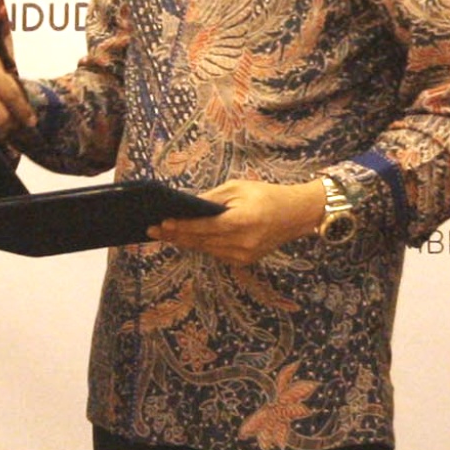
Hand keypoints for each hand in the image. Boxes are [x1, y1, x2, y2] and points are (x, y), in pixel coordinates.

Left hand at [149, 179, 323, 267]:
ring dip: (185, 242)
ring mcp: (244, 255)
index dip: (181, 226)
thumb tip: (186, 204)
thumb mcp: (238, 188)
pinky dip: (201, 246)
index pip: (204, 227)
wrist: (297, 214)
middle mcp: (243, 243)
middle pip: (201, 241)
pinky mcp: (245, 261)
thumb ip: (211, 198)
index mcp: (242, 221)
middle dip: (176, 235)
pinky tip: (186, 239)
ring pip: (206, 250)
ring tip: (164, 234)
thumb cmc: (266, 195)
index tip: (161, 222)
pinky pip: (216, 254)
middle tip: (152, 229)